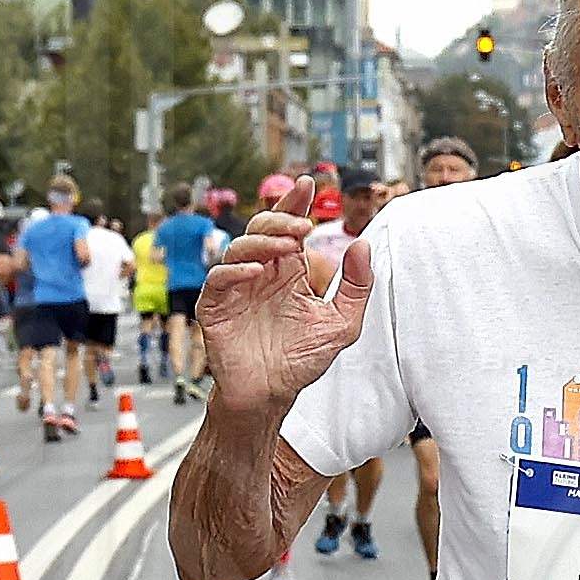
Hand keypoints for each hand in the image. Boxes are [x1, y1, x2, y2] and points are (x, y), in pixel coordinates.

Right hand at [194, 211, 372, 413]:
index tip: (308, 184)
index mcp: (288, 272)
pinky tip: (256, 272)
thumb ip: (357, 286)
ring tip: (286, 245)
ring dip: (262, 240)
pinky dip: (236, 271)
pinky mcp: (216, 307)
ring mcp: (237, 288)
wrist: (271, 395)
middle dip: (282, 217)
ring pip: (240, 247)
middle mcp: (261, 273)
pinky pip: (219, 279)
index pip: (289, 227)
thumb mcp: (342, 323)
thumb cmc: (301, 360)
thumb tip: (363, 245)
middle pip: (263, 228)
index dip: (295, 203)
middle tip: (304, 224)